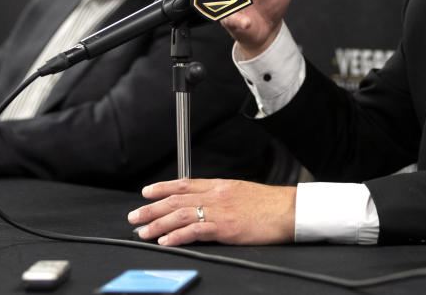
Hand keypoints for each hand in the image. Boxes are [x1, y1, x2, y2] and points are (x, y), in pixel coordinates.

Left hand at [128, 178, 295, 245]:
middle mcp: (216, 195)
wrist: (290, 210)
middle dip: (152, 208)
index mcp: (221, 186)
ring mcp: (220, 211)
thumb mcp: (243, 192)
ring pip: (180, 215)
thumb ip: (224, 196)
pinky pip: (195, 231)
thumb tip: (209, 203)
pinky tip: (165, 241)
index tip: (147, 192)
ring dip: (157, 224)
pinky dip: (177, 236)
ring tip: (143, 232)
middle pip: (176, 200)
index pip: (185, 184)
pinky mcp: (226, 228)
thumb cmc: (271, 204)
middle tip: (135, 216)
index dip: (163, 188)